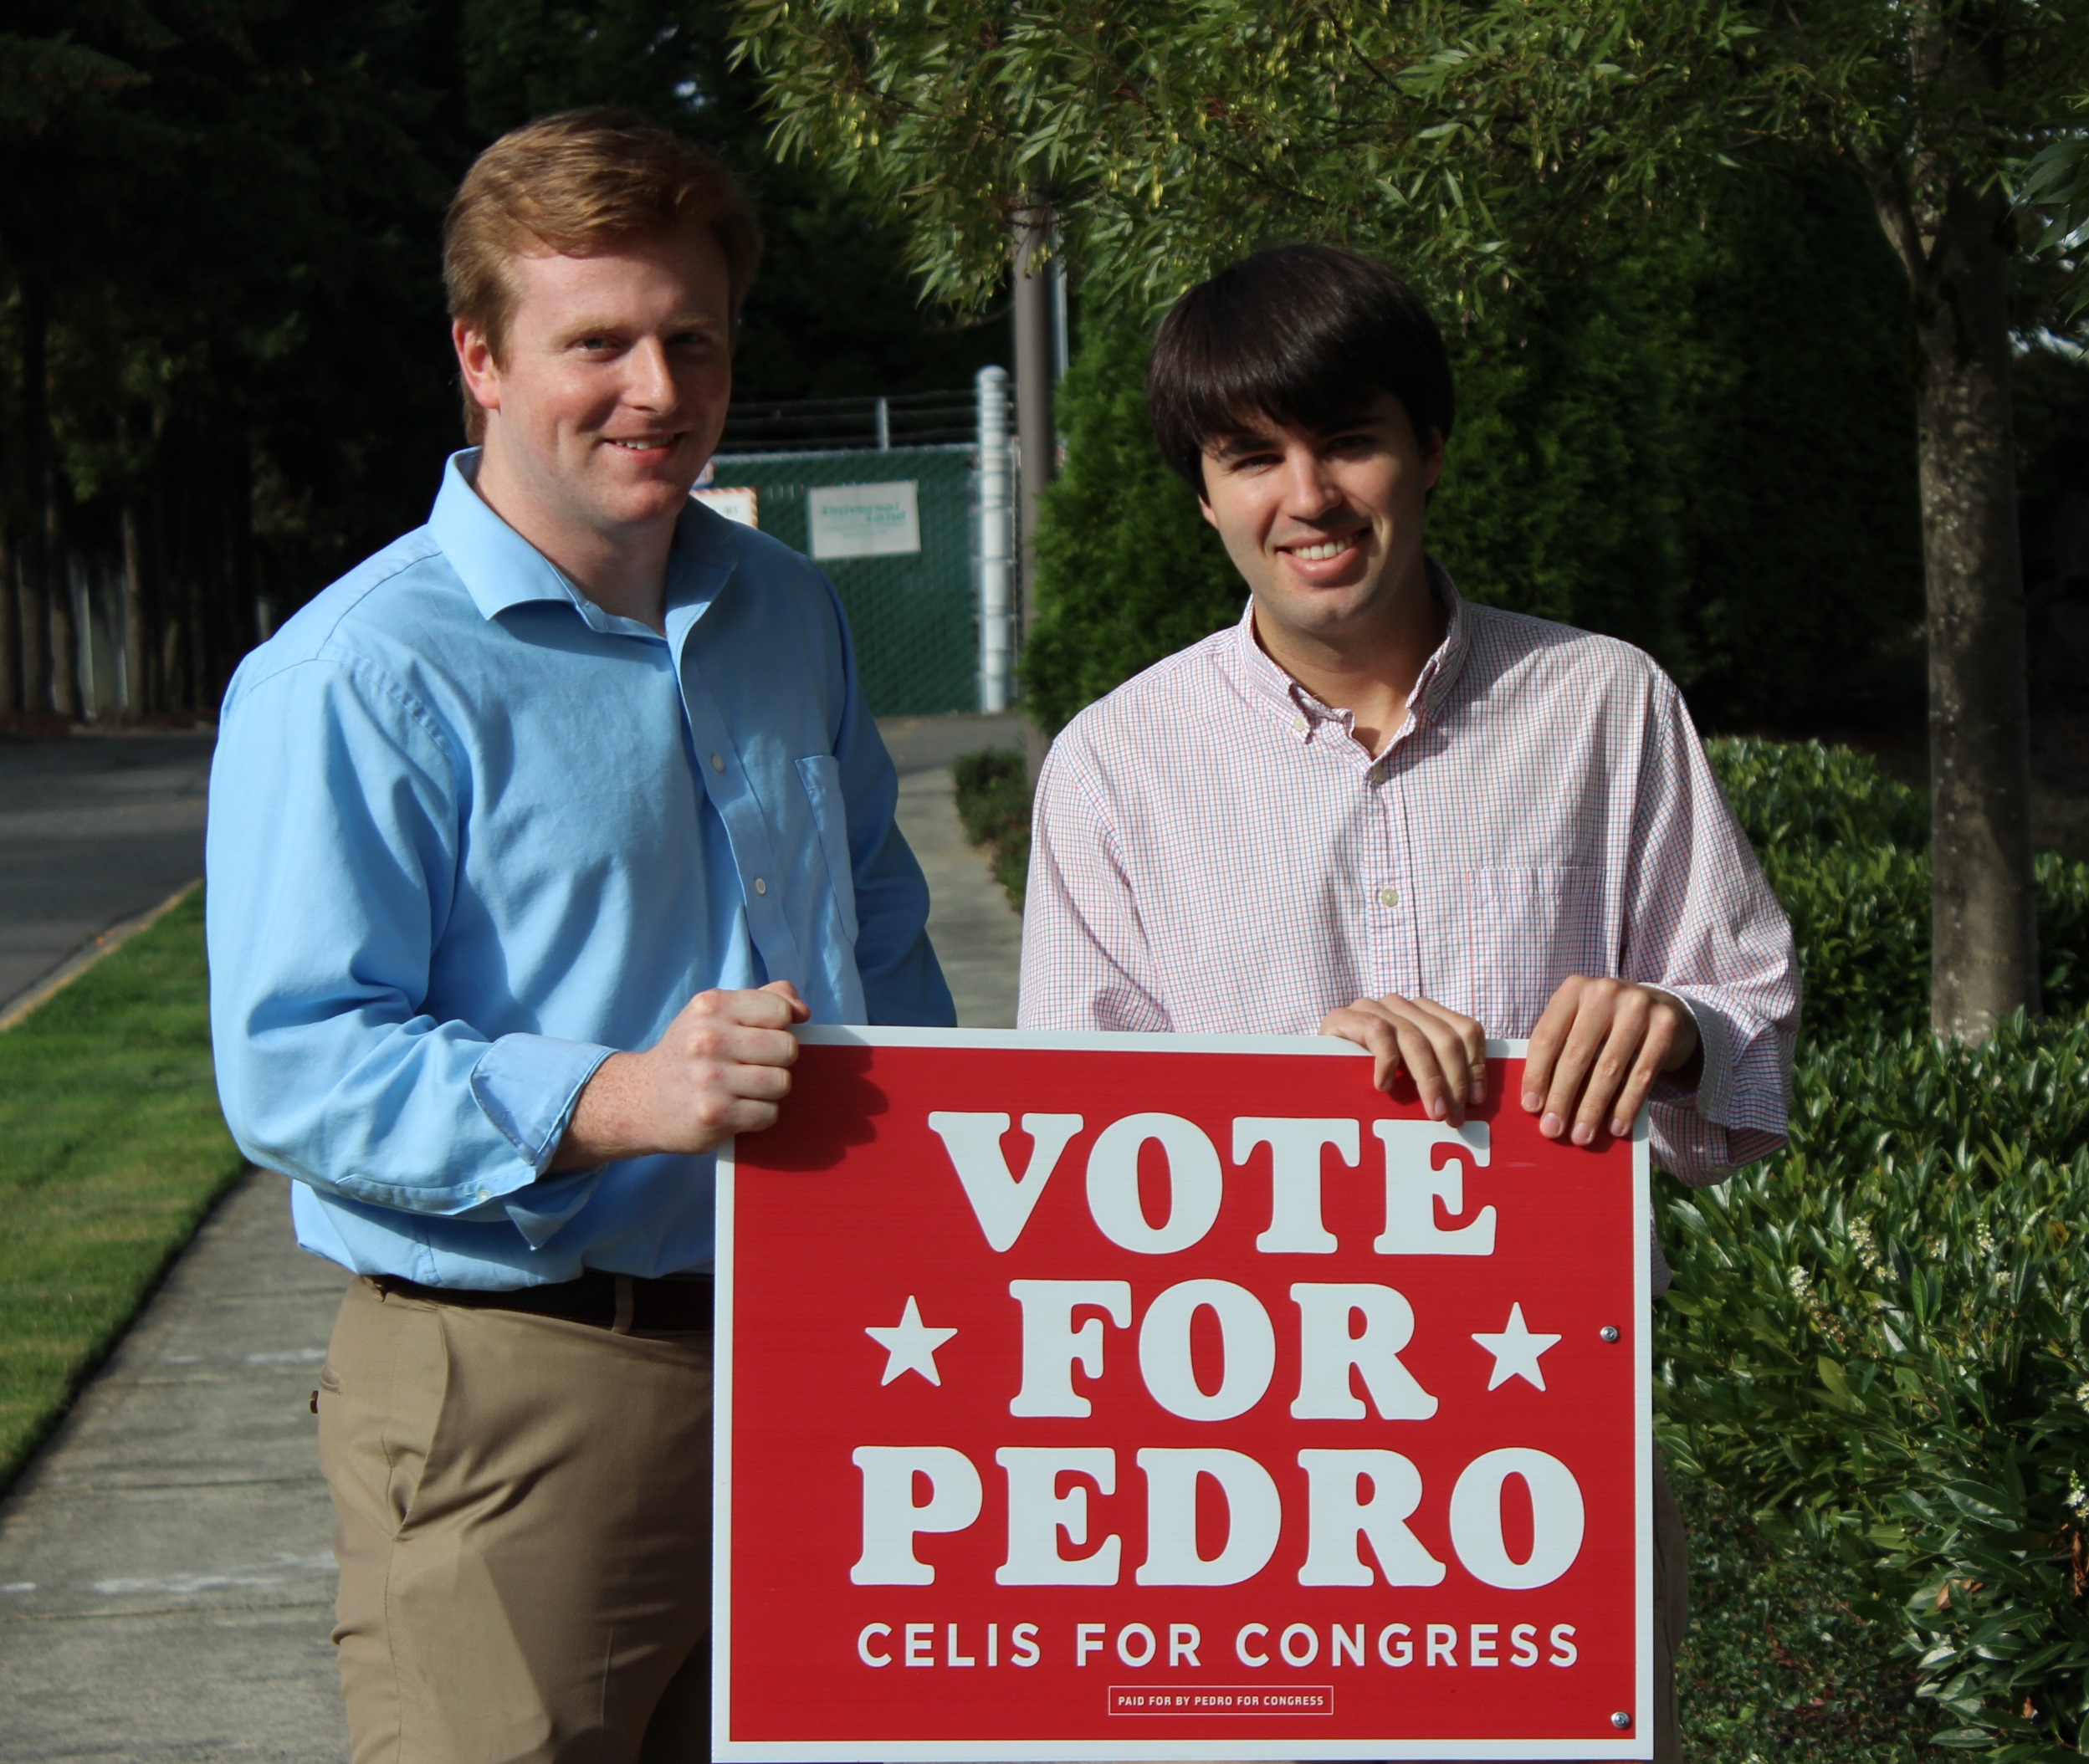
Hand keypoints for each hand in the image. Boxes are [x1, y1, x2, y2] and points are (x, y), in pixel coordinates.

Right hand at [551, 981, 810, 1169]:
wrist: (640, 1099)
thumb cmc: (690, 1052)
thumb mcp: (715, 1013)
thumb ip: (763, 999)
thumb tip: (802, 1010)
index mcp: (711, 1006)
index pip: (781, 1010)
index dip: (782, 1026)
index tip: (765, 1034)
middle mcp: (707, 1039)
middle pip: (788, 1048)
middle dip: (779, 1060)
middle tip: (754, 1065)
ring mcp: (709, 1079)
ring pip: (781, 1083)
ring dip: (770, 1090)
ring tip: (745, 1088)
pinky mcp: (713, 1115)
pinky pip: (768, 1114)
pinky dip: (759, 1115)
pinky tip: (736, 1108)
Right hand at [1319, 993, 1487, 1124]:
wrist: (1311, 1070)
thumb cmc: (1367, 1081)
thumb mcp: (1409, 1077)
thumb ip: (1438, 1077)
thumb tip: (1476, 1105)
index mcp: (1424, 1013)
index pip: (1466, 1029)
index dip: (1476, 1064)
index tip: (1476, 1101)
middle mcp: (1402, 1005)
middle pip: (1445, 1037)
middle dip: (1454, 1081)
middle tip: (1453, 1117)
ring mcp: (1373, 1007)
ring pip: (1415, 1039)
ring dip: (1428, 1081)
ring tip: (1433, 1112)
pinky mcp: (1345, 1017)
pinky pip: (1377, 1032)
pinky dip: (1386, 1062)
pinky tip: (1383, 1088)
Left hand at [1522, 976, 1700, 1145]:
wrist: (1664, 1007)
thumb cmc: (1608, 1023)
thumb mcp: (1580, 1023)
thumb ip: (1559, 1049)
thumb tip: (1538, 1102)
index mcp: (1574, 989)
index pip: (1547, 1036)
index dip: (1536, 1074)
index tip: (1531, 1107)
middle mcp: (1605, 992)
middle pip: (1577, 1054)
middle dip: (1562, 1097)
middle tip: (1552, 1130)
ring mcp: (1639, 1005)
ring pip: (1609, 1068)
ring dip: (1593, 1108)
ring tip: (1581, 1136)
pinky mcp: (1666, 1025)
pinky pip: (1642, 1074)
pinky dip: (1627, 1105)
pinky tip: (1616, 1127)